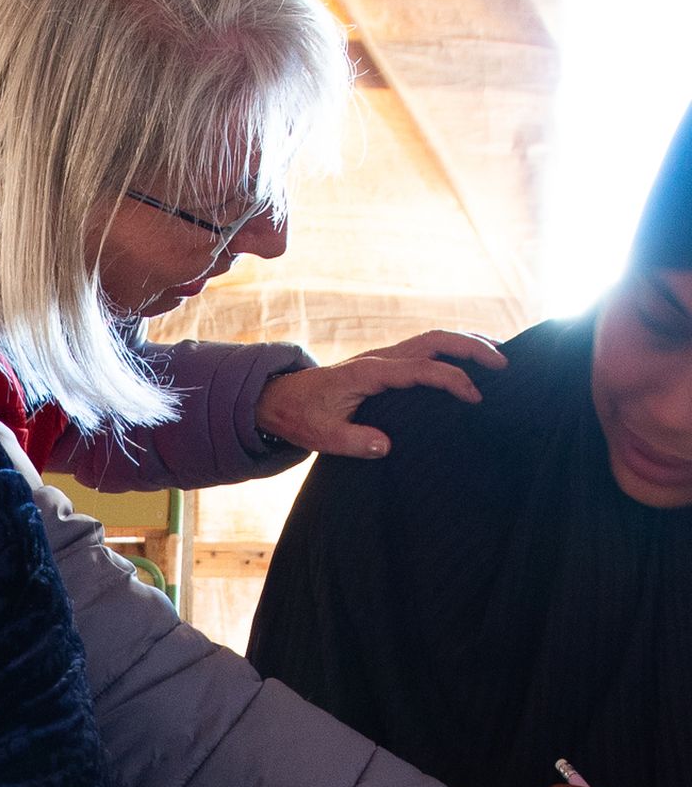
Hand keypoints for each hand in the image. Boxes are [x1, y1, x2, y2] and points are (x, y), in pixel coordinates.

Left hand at [254, 332, 506, 459]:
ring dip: (468, 343)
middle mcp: (382, 358)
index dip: (451, 380)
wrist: (280, 397)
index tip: (475, 397)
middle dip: (472, 347)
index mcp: (369, 372)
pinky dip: (454, 350)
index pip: (421, 368)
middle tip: (505, 365)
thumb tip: (386, 447)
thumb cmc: (302, 417)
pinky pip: (427, 348)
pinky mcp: (388, 363)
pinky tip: (473, 363)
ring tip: (501, 357)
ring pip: (435, 339)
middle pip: (436, 339)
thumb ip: (353, 441)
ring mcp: (386, 357)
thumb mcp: (321, 436)